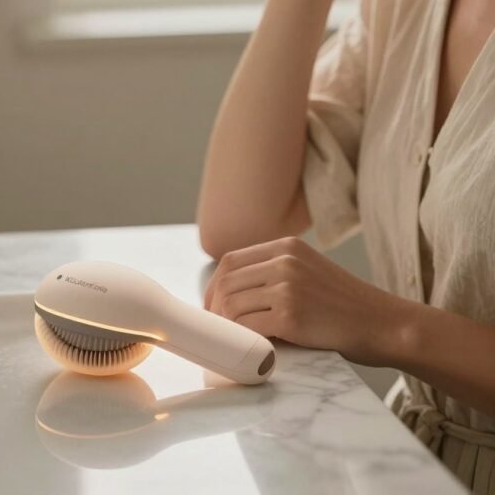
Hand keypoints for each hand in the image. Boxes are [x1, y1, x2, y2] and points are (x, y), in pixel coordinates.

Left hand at [203, 236, 400, 367]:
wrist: (382, 323)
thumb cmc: (345, 305)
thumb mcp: (309, 271)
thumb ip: (277, 272)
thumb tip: (232, 293)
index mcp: (287, 246)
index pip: (230, 260)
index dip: (213, 285)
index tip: (211, 306)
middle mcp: (285, 260)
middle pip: (227, 281)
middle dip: (214, 308)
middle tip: (216, 330)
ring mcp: (288, 287)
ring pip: (233, 305)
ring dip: (226, 327)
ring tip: (234, 341)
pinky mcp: (292, 316)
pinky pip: (248, 328)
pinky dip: (242, 341)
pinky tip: (250, 349)